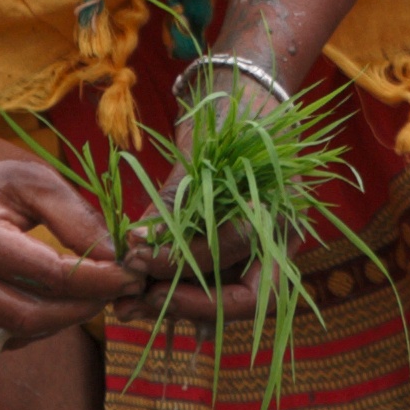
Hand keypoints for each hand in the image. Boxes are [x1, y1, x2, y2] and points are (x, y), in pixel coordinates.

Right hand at [0, 62, 136, 346]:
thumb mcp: (36, 178)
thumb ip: (77, 219)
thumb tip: (116, 261)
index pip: (52, 278)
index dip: (99, 281)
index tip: (131, 274)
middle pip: (32, 318)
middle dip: (82, 310)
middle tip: (113, 291)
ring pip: (13, 333)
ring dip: (57, 322)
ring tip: (84, 294)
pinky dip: (27, 325)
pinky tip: (48, 300)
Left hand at [122, 67, 270, 328]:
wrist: (246, 102)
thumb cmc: (230, 120)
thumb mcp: (202, 155)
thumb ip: (174, 204)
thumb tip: (136, 247)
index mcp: (282, 209)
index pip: (237, 252)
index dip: (185, 263)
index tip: (137, 258)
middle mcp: (280, 240)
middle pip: (240, 295)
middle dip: (183, 303)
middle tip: (130, 300)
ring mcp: (263, 251)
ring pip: (225, 297)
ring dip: (175, 306)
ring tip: (127, 306)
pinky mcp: (240, 256)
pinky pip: (215, 287)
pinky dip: (182, 297)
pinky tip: (147, 306)